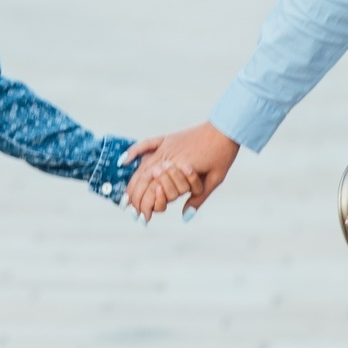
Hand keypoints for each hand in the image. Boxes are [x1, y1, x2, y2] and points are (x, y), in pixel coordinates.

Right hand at [121, 122, 241, 217]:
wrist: (225, 129)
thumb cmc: (222, 155)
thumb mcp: (214, 180)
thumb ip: (198, 199)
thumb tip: (185, 216)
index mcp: (178, 169)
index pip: (155, 191)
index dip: (147, 207)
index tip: (144, 219)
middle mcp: (167, 158)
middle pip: (144, 180)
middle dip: (136, 198)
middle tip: (132, 212)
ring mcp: (165, 147)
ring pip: (142, 166)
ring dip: (132, 182)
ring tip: (126, 196)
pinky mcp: (167, 139)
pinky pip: (146, 145)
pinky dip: (133, 152)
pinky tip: (123, 161)